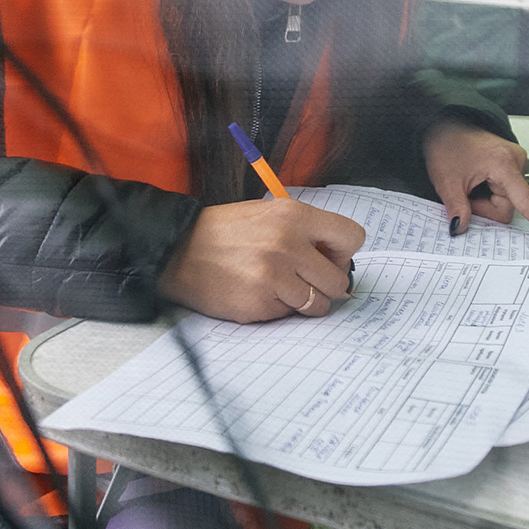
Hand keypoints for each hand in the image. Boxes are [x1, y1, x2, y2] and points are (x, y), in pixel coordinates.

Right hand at [157, 199, 363, 322]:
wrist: (177, 251)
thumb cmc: (225, 232)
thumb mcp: (268, 213)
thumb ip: (304, 230)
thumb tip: (337, 258)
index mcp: (294, 215)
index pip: (352, 237)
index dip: (343, 253)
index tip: (328, 258)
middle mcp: (288, 244)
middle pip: (338, 280)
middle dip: (325, 284)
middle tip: (304, 280)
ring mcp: (273, 277)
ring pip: (318, 305)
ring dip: (304, 302)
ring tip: (279, 288)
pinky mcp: (259, 304)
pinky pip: (288, 315)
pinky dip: (277, 309)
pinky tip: (256, 293)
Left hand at [423, 119, 528, 246]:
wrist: (444, 122)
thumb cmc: (447, 143)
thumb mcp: (445, 180)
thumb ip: (457, 208)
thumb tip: (461, 229)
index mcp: (504, 165)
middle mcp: (517, 162)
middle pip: (509, 208)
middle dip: (485, 208)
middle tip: (464, 194)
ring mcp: (516, 162)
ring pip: (506, 202)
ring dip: (485, 201)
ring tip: (469, 183)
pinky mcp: (511, 165)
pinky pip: (504, 192)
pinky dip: (488, 193)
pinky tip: (476, 181)